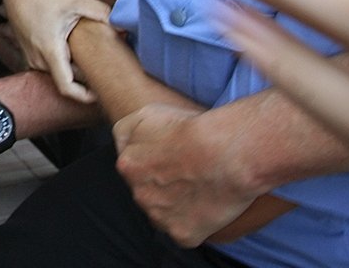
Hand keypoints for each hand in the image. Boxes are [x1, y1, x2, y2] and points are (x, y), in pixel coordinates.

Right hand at [2, 0, 109, 102]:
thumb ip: (101, 12)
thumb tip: (123, 25)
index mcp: (50, 51)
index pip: (67, 87)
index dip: (84, 96)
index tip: (99, 95)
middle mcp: (38, 60)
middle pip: (67, 79)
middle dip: (85, 76)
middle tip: (104, 67)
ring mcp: (32, 59)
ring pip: (59, 72)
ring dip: (74, 68)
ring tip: (89, 57)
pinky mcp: (30, 55)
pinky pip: (50, 66)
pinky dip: (63, 62)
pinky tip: (73, 50)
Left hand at [112, 102, 257, 245]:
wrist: (226, 154)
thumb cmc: (191, 129)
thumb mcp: (146, 113)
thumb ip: (126, 131)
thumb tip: (122, 146)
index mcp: (128, 166)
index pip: (135, 168)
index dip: (157, 162)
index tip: (175, 157)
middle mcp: (139, 194)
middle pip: (149, 192)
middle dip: (164, 186)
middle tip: (190, 173)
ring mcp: (159, 217)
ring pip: (165, 213)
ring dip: (177, 205)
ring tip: (202, 188)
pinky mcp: (181, 234)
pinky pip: (185, 231)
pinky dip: (196, 222)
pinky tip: (208, 207)